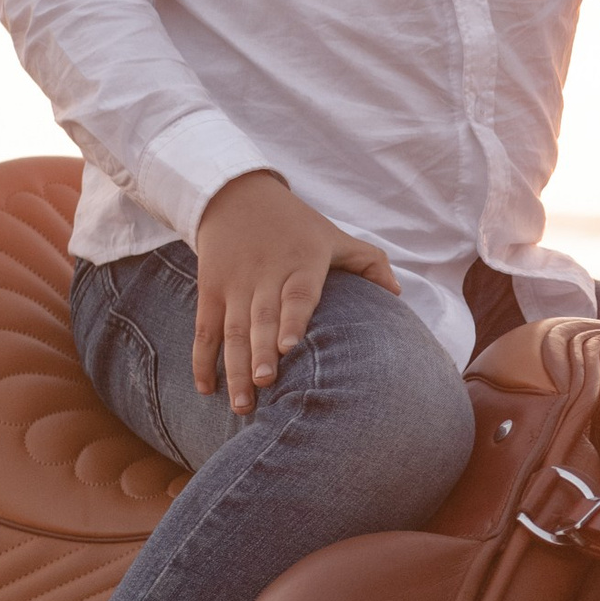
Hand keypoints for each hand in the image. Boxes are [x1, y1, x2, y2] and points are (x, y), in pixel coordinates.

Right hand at [192, 171, 398, 413]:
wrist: (234, 195)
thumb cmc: (296, 224)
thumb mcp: (335, 235)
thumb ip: (369, 263)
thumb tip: (397, 295)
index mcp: (301, 262)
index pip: (298, 293)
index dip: (294, 320)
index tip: (290, 348)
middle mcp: (266, 275)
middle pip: (262, 318)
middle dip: (260, 353)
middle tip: (265, 385)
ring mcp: (235, 284)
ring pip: (232, 330)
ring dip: (234, 369)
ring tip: (241, 406)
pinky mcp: (210, 290)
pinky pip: (204, 329)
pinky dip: (202, 360)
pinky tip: (205, 390)